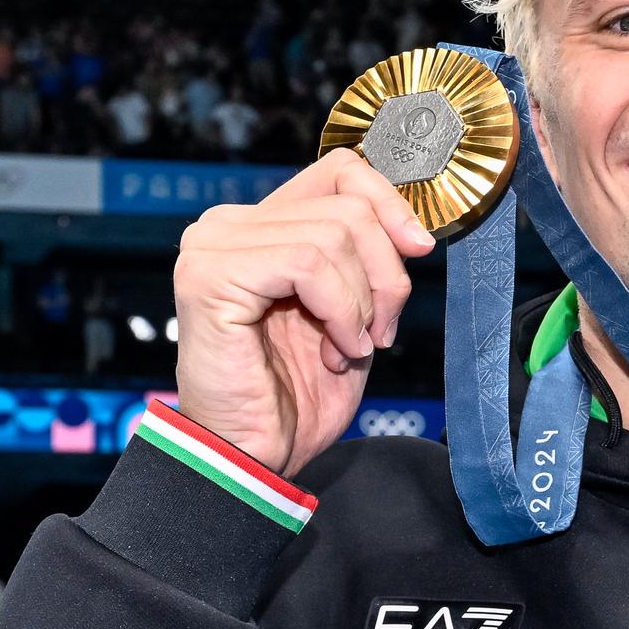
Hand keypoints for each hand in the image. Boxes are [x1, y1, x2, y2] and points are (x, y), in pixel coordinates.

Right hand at [173, 149, 435, 476]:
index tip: (419, 250)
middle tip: (379, 333)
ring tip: (349, 348)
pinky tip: (335, 349)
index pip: (340, 171)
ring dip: (363, 303)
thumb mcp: (351, 314)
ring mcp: (213, 246)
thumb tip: (413, 229)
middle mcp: (229, 226)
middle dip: (386, 276)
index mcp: (261, 227)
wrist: (253, 456)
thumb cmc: (297, 396)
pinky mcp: (209, 273)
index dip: (391, 204)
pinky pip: (307, 262)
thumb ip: (367, 261)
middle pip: (348, 206)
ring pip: (335, 233)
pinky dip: (340, 310)